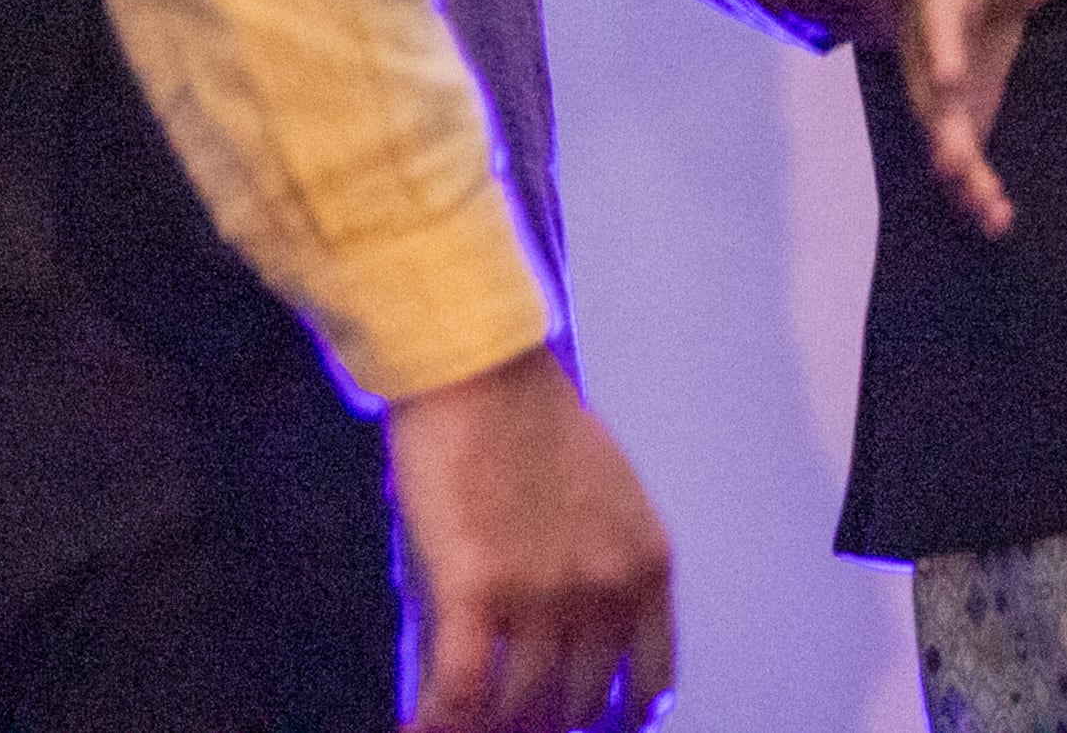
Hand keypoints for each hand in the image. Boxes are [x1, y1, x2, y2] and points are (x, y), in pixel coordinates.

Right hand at [387, 343, 673, 731]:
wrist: (481, 369)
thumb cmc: (535, 422)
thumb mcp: (604, 501)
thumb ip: (604, 576)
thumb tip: (575, 657)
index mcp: (645, 565)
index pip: (649, 686)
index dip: (616, 718)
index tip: (590, 724)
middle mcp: (604, 588)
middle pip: (578, 707)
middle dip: (542, 722)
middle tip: (509, 717)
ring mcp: (543, 594)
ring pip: (517, 710)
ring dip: (487, 724)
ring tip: (462, 719)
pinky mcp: (477, 590)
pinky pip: (460, 694)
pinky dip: (436, 723)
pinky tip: (417, 729)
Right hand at [898, 0, 1066, 240]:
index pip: (936, 15)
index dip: (940, 45)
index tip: (948, 77)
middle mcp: (928, 44)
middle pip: (929, 88)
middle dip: (943, 128)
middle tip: (955, 162)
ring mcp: (940, 86)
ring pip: (942, 132)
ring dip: (962, 172)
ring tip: (987, 206)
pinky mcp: (961, 115)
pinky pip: (961, 154)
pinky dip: (974, 187)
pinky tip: (998, 220)